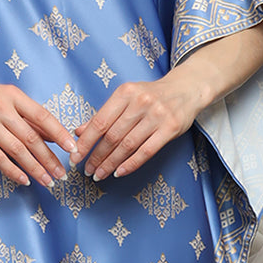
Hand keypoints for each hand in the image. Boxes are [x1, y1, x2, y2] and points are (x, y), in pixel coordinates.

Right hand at [0, 81, 77, 186]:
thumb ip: (29, 117)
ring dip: (35, 168)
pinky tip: (24, 180)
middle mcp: (1, 108)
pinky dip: (12, 171)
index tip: (72, 148)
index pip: (42, 116)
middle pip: (31, 137)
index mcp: (14, 96)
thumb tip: (54, 137)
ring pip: (16, 150)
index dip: (59, 133)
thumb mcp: (8, 98)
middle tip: (62, 174)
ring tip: (48, 181)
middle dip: (49, 158)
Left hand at [72, 71, 202, 180]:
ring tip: (99, 174)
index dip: (85, 143)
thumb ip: (104, 115)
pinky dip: (131, 164)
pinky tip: (119, 172)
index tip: (75, 157)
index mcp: (125, 93)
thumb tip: (79, 132)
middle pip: (112, 136)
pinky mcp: (170, 128)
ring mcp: (157, 115)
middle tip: (87, 170)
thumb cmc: (152, 96)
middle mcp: (140, 102)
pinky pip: (146, 151)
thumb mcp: (126, 98)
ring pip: (127, 146)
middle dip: (96, 156)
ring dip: (110, 163)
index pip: (99, 122)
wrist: (186, 89)